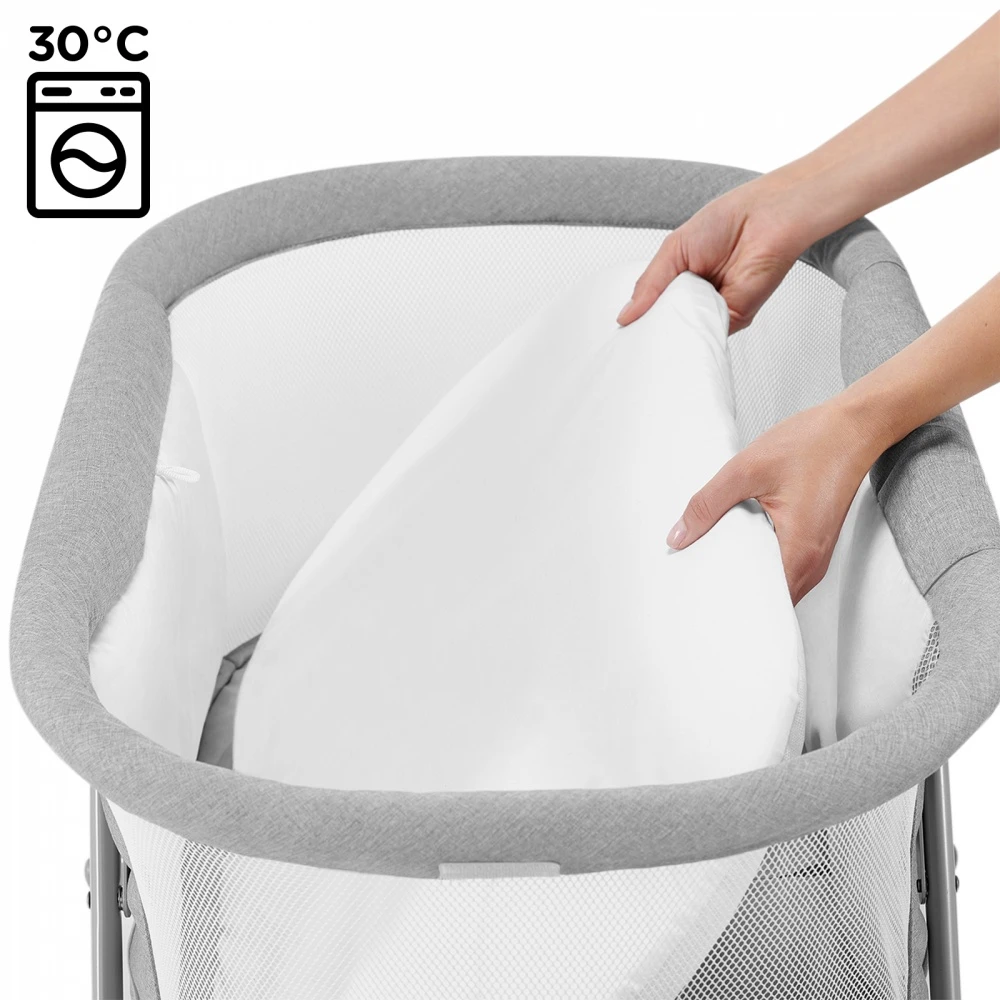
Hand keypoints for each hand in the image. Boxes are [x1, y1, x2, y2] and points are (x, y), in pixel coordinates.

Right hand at [617, 177, 809, 331]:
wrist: (766, 218)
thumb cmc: (726, 222)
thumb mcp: (673, 250)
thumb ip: (648, 285)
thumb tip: (626, 315)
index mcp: (679, 280)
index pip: (653, 308)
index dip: (639, 319)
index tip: (624, 332)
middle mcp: (697, 297)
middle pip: (669, 325)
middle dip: (654, 331)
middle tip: (637, 339)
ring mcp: (715, 310)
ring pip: (688, 333)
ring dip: (674, 333)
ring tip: (658, 332)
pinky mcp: (734, 319)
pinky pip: (709, 335)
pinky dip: (696, 335)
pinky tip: (684, 329)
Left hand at [666, 400, 884, 604]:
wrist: (854, 426)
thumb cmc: (816, 443)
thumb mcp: (746, 470)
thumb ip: (708, 504)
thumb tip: (678, 536)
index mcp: (798, 553)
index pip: (759, 604)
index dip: (727, 603)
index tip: (699, 595)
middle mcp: (813, 563)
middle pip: (766, 598)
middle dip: (731, 590)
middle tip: (697, 576)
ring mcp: (816, 555)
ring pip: (774, 583)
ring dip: (745, 573)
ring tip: (714, 559)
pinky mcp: (814, 544)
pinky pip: (782, 566)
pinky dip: (759, 559)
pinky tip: (739, 541)